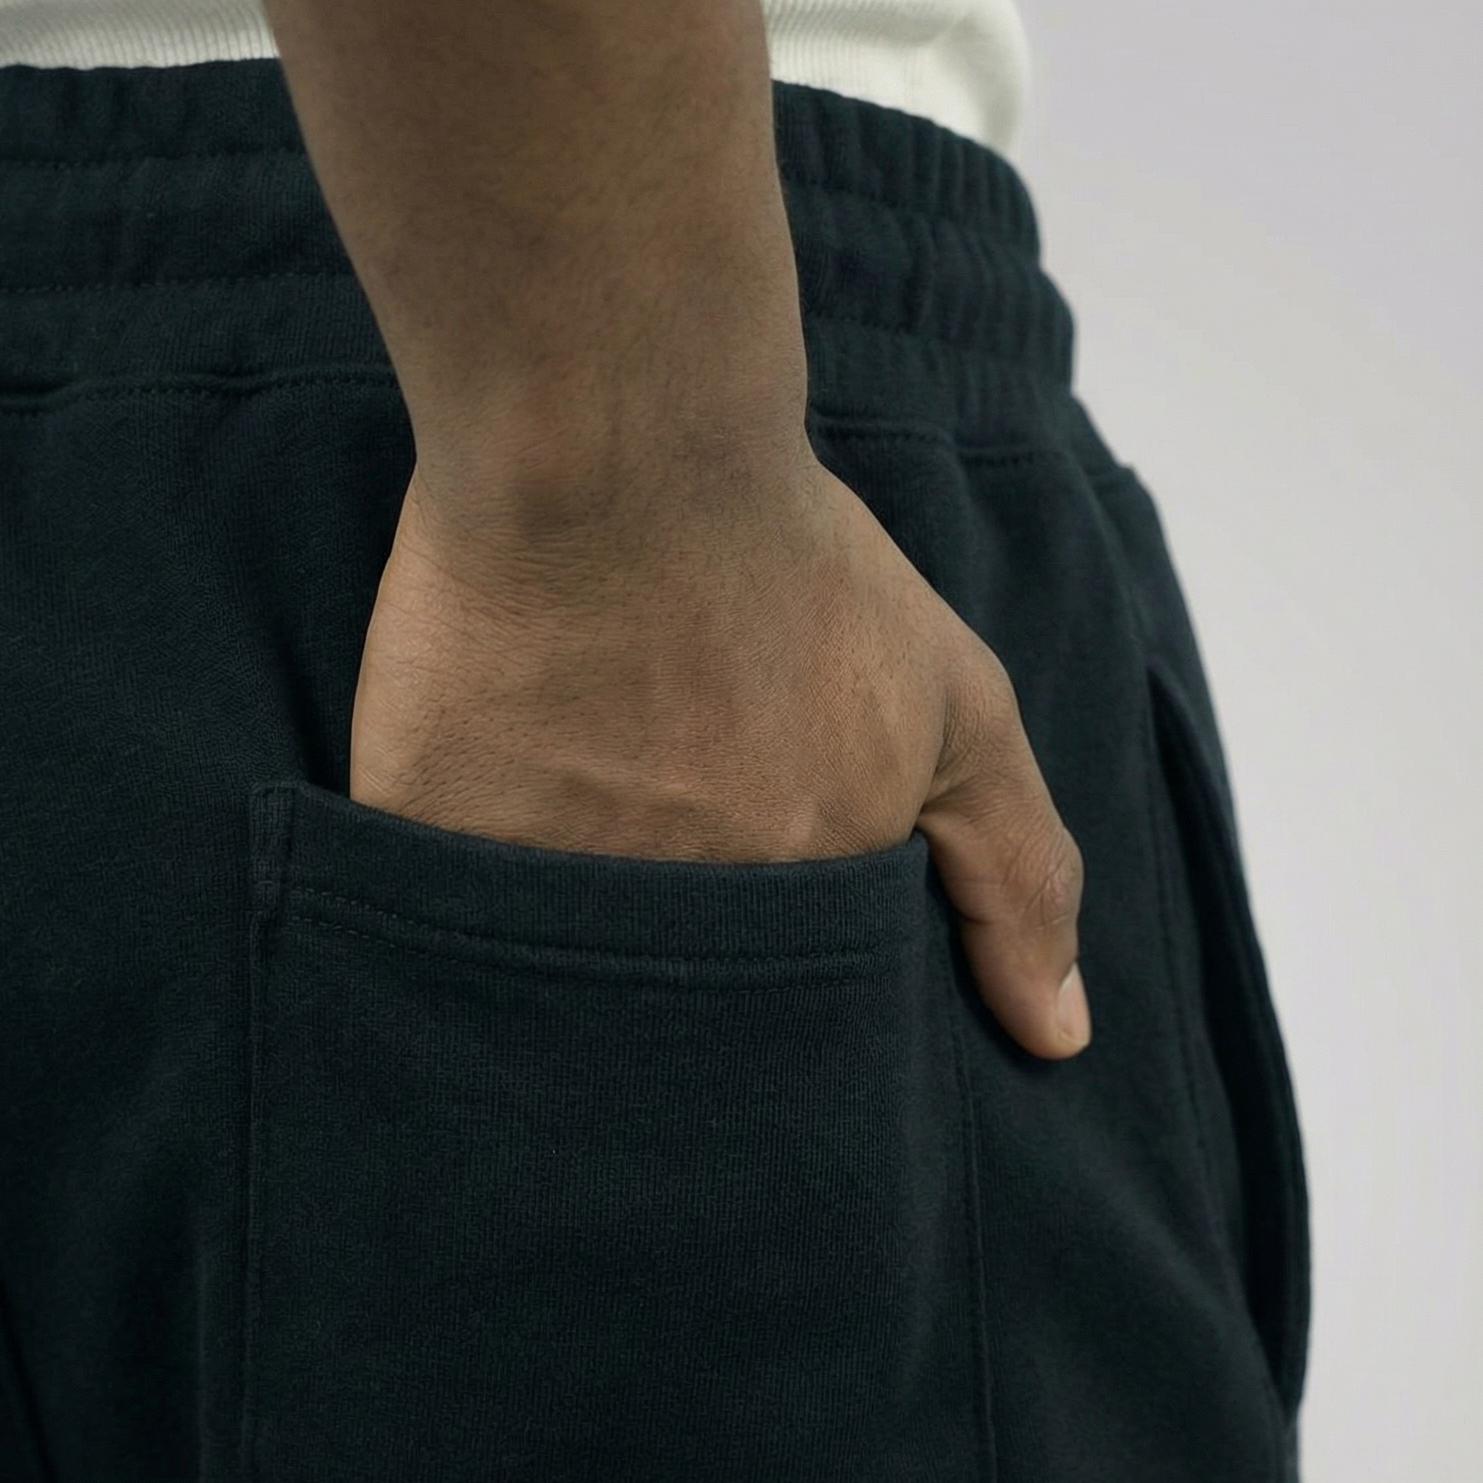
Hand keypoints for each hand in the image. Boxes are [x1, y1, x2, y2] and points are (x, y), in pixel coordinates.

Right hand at [348, 446, 1090, 1059]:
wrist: (617, 441)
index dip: (781, 991)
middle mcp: (674, 927)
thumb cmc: (791, 560)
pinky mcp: (420, 839)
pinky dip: (450, 887)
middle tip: (660, 846)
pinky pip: (426, 915)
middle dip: (675, 977)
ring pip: (548, 975)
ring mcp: (537, 892)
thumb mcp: (958, 704)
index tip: (763, 910)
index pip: (789, 1026)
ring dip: (559, 944)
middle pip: (666, 1019)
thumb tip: (1063, 1041)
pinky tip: (474, 806)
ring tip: (569, 822)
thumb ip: (1018, 876)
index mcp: (797, 914)